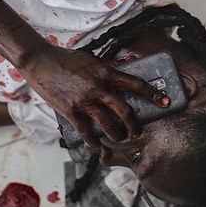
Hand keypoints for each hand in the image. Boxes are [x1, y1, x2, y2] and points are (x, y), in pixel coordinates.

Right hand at [19, 45, 168, 148]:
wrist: (40, 61)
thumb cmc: (66, 58)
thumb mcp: (92, 59)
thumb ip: (109, 65)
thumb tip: (128, 63)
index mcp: (105, 73)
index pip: (135, 83)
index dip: (153, 94)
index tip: (165, 101)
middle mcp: (98, 88)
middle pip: (125, 110)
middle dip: (135, 124)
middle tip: (138, 131)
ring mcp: (84, 101)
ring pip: (109, 125)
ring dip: (117, 135)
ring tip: (119, 138)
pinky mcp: (71, 111)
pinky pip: (87, 132)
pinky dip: (93, 143)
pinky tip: (97, 148)